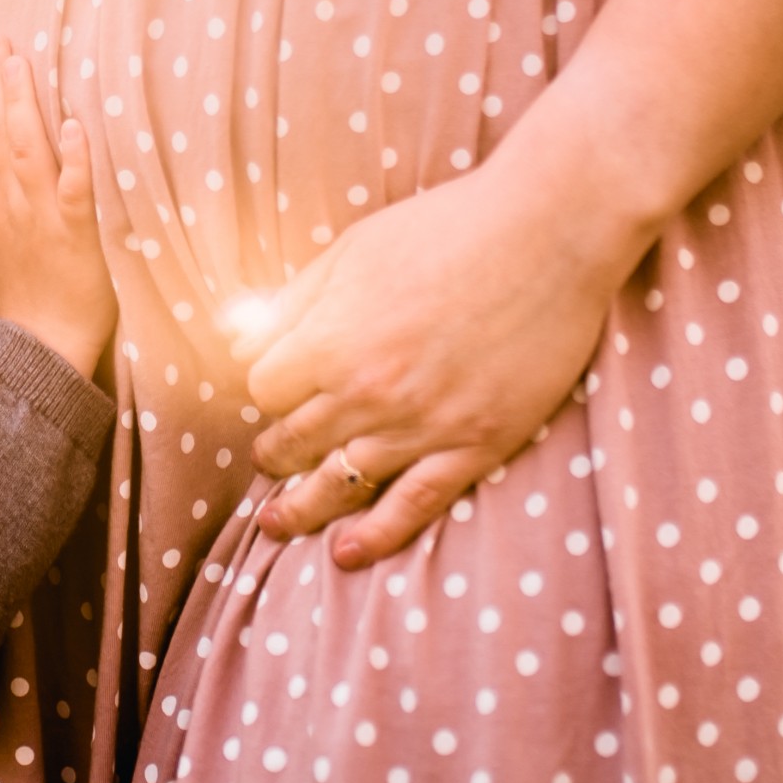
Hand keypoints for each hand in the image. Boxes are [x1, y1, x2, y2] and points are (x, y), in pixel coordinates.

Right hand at [0, 38, 116, 377]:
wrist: (45, 339)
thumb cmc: (22, 287)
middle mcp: (12, 201)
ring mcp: (43, 214)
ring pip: (27, 150)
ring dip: (21, 106)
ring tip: (19, 64)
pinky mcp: (77, 231)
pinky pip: (74, 189)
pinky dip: (73, 157)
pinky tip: (71, 124)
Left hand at [235, 0, 782, 570]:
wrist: (549, 231)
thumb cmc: (446, 228)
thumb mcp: (352, 250)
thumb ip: (293, 302)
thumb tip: (233, 340)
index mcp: (332, 338)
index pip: (262, 391)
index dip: (265, 391)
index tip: (276, 390)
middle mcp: (368, 391)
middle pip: (291, 444)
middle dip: (273, 451)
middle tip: (270, 457)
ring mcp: (424, 424)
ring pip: (338, 485)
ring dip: (299, 507)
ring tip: (276, 521)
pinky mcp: (476, 444)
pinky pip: (414, 506)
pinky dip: (374, 536)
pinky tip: (344, 554)